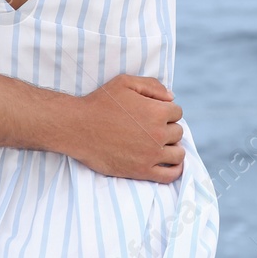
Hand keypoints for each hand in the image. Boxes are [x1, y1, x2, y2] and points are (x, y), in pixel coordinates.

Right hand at [65, 74, 184, 182]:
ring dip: (172, 147)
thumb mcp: (125, 82)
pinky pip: (170, 175)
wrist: (78, 128)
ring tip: (159, 144)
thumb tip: (172, 97)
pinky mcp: (142, 171)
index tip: (153, 113)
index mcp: (157, 111)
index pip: (177, 112)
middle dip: (168, 128)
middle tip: (151, 128)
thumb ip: (152, 86)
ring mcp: (151, 155)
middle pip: (178, 132)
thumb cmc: (100, 102)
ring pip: (178, 153)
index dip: (166, 111)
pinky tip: (169, 163)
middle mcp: (158, 134)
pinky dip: (175, 169)